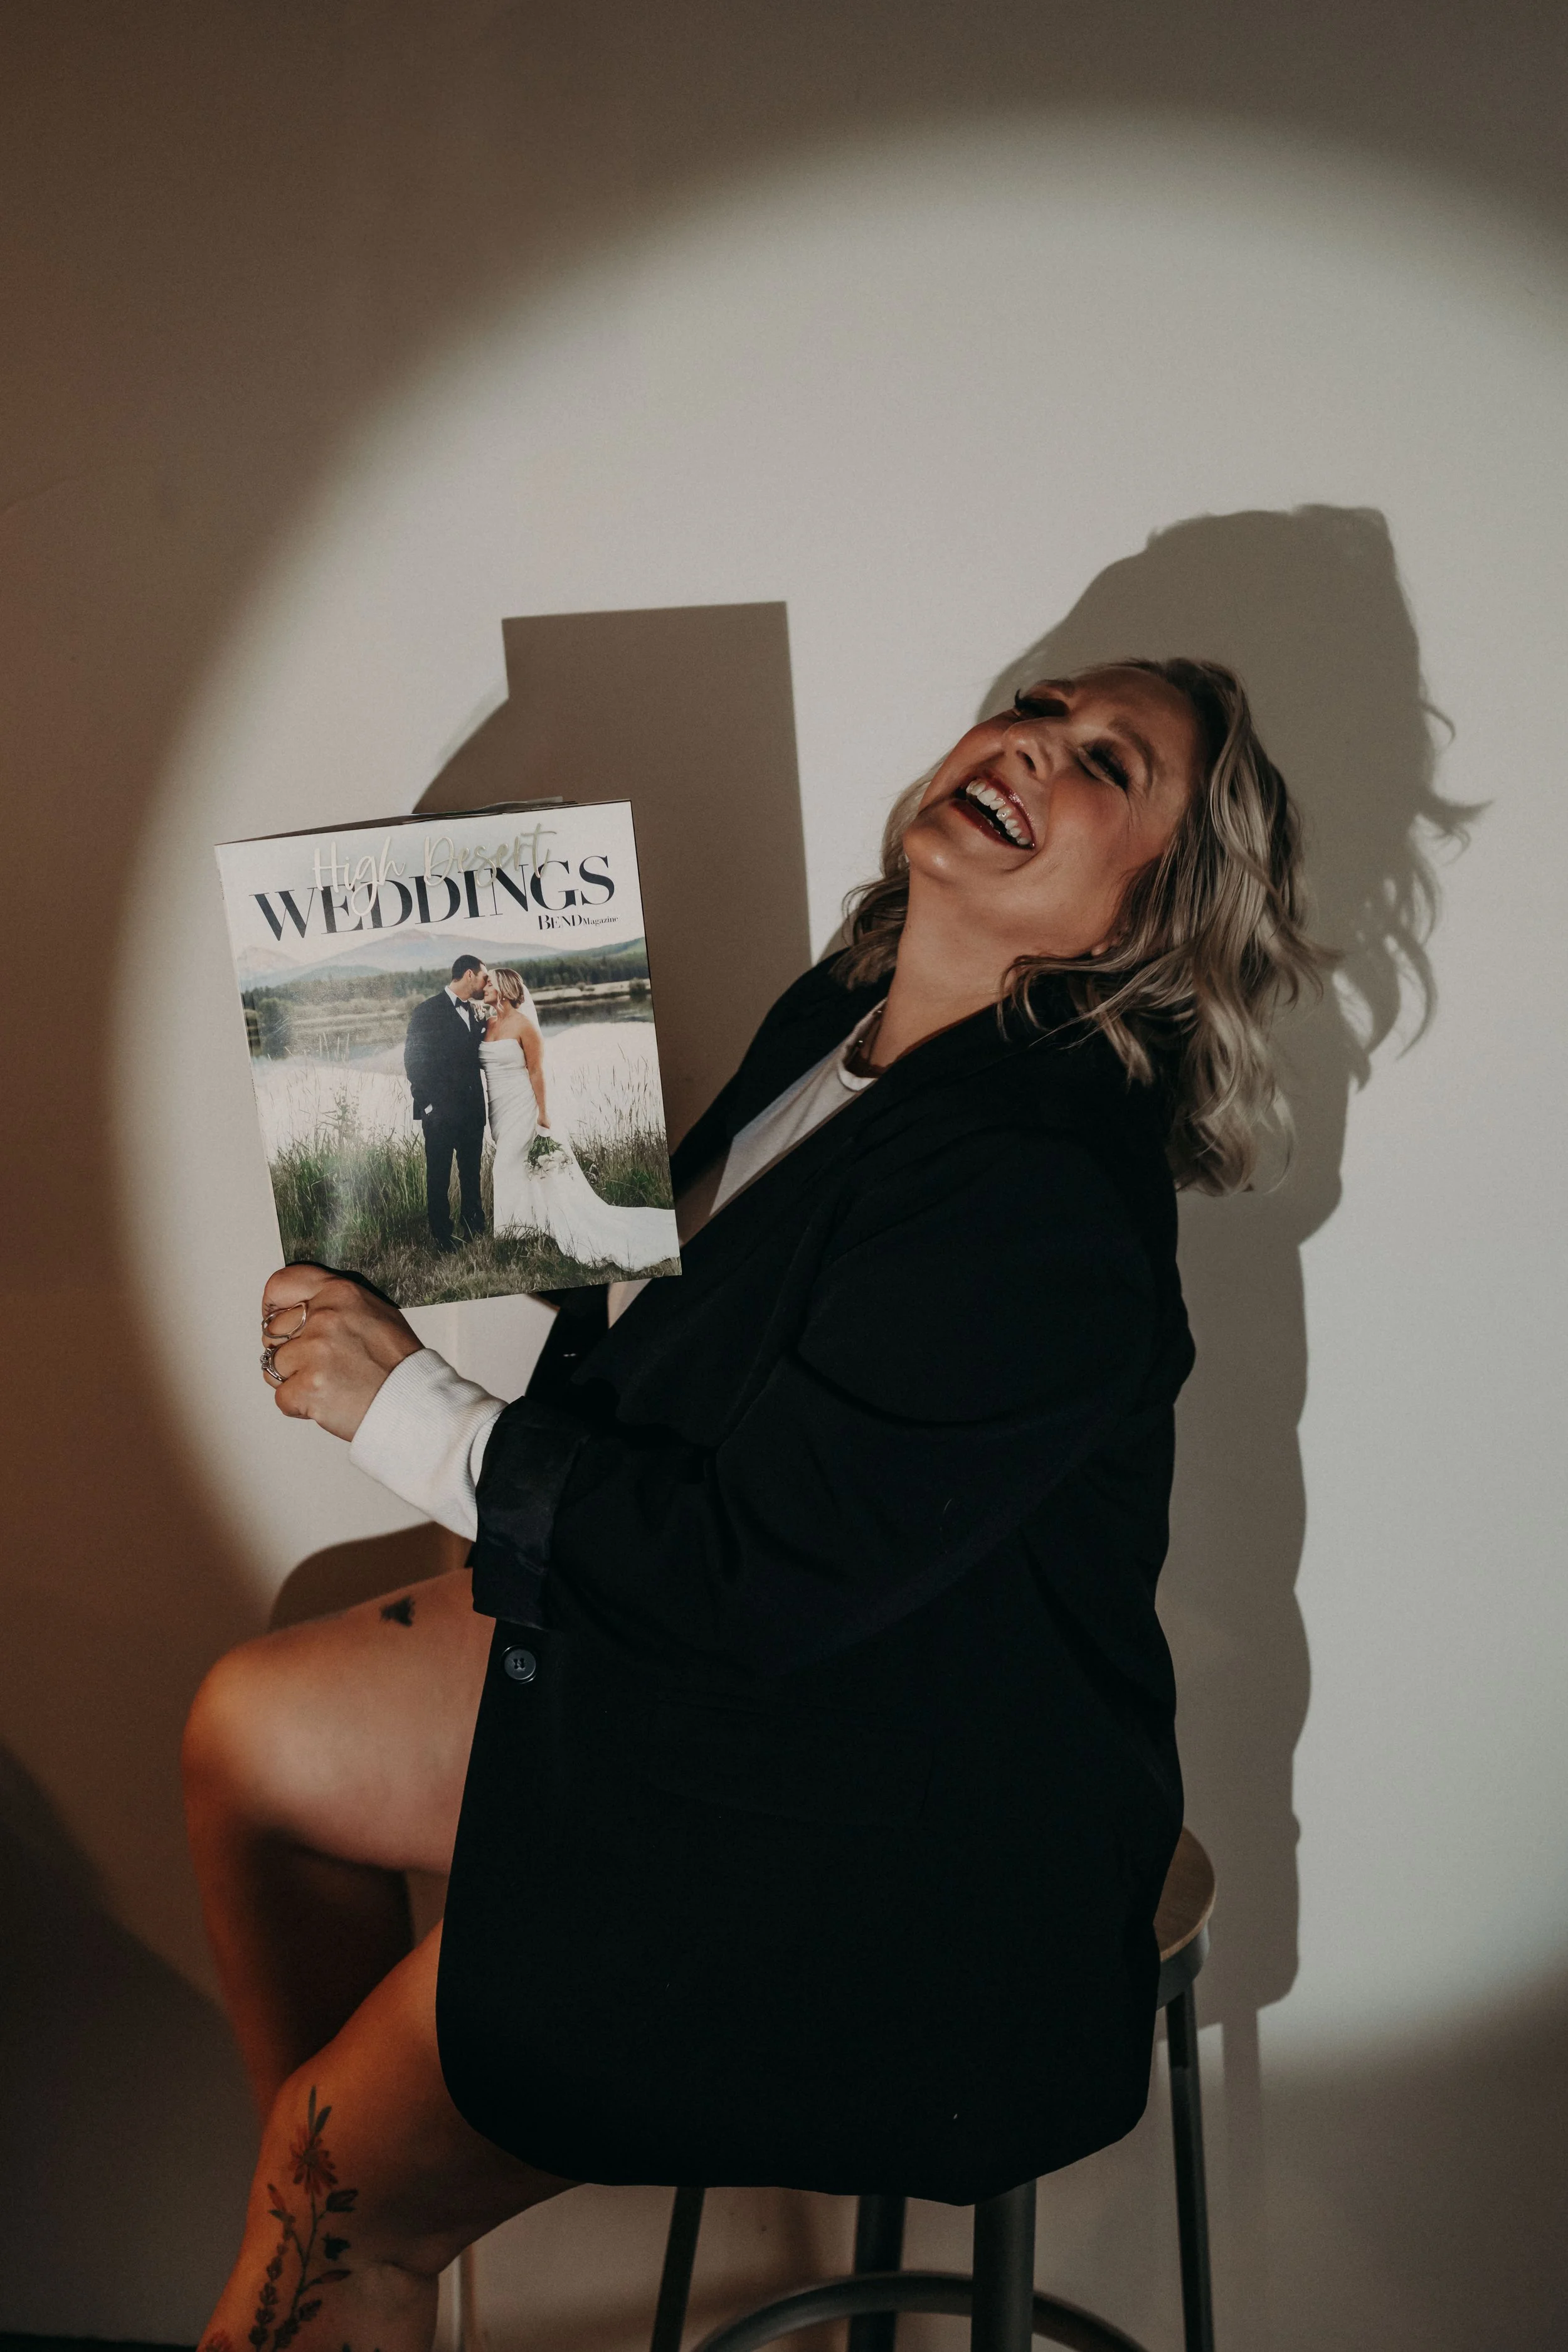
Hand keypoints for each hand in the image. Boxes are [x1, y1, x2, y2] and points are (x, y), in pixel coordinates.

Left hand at [260, 1265, 421, 1441]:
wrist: (413, 1402)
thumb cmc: (398, 1362)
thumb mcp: (375, 1312)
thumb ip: (336, 1303)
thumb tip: (304, 1307)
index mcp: (339, 1294)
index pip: (281, 1284)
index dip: (272, 1304)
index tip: (274, 1317)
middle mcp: (324, 1319)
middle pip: (272, 1330)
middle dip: (286, 1348)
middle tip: (310, 1362)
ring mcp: (314, 1353)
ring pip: (273, 1364)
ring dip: (292, 1378)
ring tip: (324, 1382)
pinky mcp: (307, 1387)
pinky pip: (281, 1397)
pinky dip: (299, 1404)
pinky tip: (324, 1399)